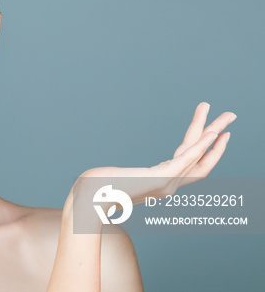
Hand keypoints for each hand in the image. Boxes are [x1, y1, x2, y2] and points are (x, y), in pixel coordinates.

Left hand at [75, 102, 235, 204]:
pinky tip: (211, 133)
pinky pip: (186, 161)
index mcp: (160, 185)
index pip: (190, 166)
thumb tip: (112, 177)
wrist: (89, 199)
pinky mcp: (160, 179)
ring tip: (225, 120)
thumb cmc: (97, 189)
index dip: (205, 151)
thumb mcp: (114, 180)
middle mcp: (168, 187)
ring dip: (212, 137)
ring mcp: (165, 185)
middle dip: (217, 141)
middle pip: (201, 162)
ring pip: (197, 159)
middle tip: (230, 120)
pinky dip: (200, 147)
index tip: (215, 133)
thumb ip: (122, 180)